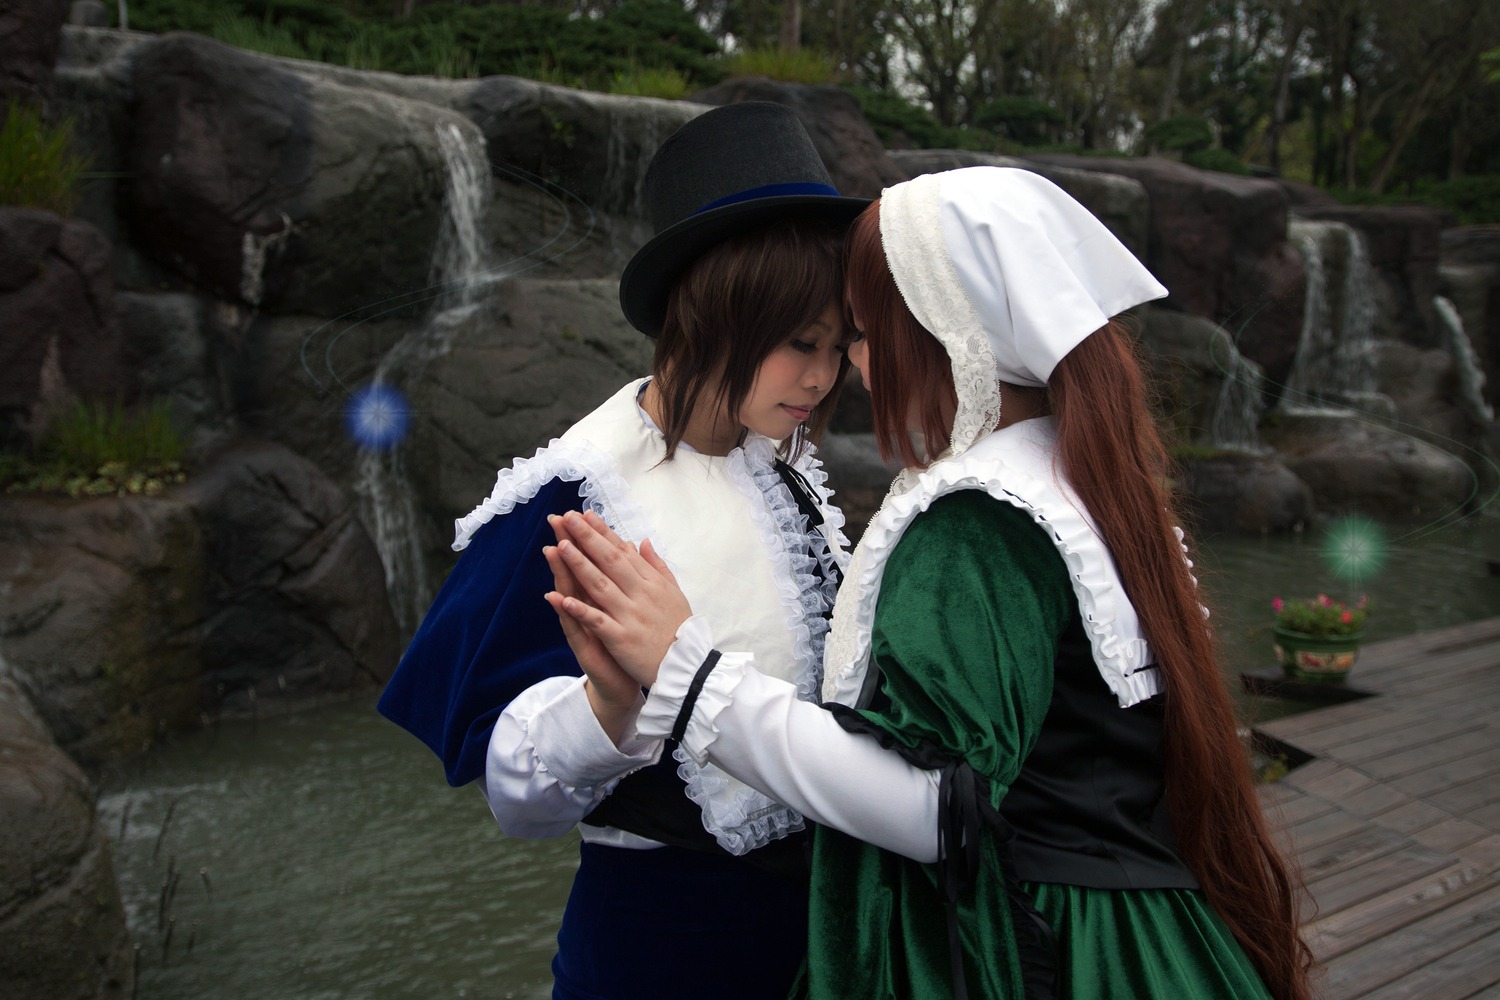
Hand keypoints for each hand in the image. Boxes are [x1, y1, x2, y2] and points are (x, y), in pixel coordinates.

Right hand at [543, 517, 638, 744]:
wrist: (623, 683)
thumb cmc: (625, 645)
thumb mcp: (625, 609)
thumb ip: (623, 581)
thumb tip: (627, 550)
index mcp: (602, 597)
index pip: (594, 563)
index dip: (588, 539)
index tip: (581, 513)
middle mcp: (588, 608)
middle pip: (577, 572)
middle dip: (568, 546)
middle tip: (557, 521)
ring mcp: (583, 626)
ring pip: (570, 595)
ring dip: (560, 573)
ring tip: (552, 550)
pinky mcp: (584, 646)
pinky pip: (573, 626)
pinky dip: (566, 612)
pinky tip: (555, 597)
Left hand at [546, 510, 692, 688]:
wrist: (688, 668)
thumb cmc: (680, 629)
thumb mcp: (675, 593)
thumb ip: (657, 567)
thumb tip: (642, 542)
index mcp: (652, 583)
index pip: (624, 552)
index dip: (603, 533)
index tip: (586, 515)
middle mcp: (641, 595)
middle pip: (610, 561)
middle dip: (587, 538)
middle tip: (567, 518)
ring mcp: (630, 616)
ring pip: (601, 586)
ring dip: (579, 565)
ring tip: (561, 546)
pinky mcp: (622, 639)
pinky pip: (598, 622)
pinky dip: (581, 610)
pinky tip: (564, 598)